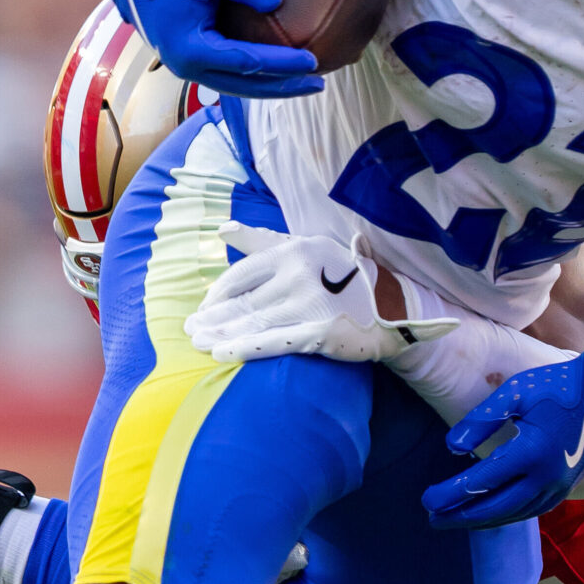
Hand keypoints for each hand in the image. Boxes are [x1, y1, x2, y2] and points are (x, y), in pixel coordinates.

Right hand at [101, 0, 322, 98]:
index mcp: (191, 50)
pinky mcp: (189, 60)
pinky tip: (275, 74)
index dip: (282, 64)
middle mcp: (188, 67)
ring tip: (303, 84)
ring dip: (270, 88)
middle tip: (319, 86)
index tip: (313, 60)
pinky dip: (254, 78)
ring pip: (237, 87)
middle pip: (245, 87)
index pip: (247, 63)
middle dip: (283, 88)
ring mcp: (187, 68)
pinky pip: (228, 77)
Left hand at [185, 224, 456, 364]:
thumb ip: (262, 239)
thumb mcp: (305, 247)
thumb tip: (221, 230)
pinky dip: (244, 348)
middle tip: (190, 330)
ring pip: (253, 322)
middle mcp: (299, 273)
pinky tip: (222, 354)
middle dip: (213, 318)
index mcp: (294, 250)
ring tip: (199, 344)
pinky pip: (274, 341)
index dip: (218, 294)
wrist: (393, 307)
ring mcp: (310, 303)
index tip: (204, 308)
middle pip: (243, 301)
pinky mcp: (320, 331)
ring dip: (220, 334)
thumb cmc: (342, 276)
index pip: (242, 274)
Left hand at [423, 338, 583, 529]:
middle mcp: (545, 477)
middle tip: (433, 519)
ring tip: (453, 521)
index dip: (451, 494)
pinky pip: (529, 511)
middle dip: (460, 516)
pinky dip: (504, 516)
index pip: (481, 482)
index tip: (427, 500)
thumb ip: (481, 419)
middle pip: (495, 508)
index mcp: (531, 451)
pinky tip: (488, 515)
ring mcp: (557, 487)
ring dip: (481, 521)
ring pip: (512, 514)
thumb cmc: (556, 386)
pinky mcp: (564, 489)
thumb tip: (451, 447)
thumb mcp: (515, 392)